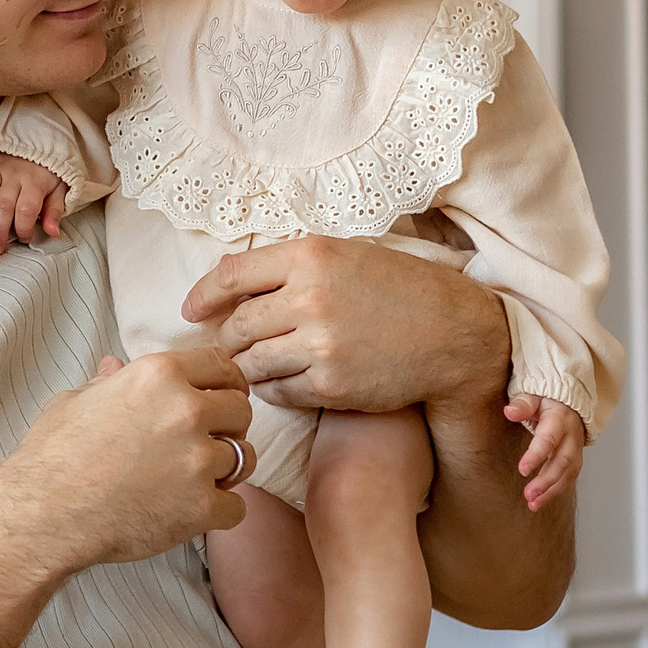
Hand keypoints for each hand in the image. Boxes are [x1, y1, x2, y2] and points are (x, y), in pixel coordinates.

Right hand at [0, 154, 68, 254]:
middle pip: (3, 205)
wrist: (38, 143)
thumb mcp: (59, 190)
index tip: (24, 239)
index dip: (23, 229)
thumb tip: (52, 233)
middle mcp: (13, 176)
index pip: (27, 209)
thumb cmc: (47, 173)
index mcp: (34, 183)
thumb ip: (54, 211)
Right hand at [0, 349, 254, 578]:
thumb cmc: (51, 457)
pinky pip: (236, 507)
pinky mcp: (203, 506)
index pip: (221, 365)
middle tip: (200, 444)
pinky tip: (189, 511)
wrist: (43, 514)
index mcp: (157, 375)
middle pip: (241, 410)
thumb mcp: (73, 402)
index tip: (217, 398)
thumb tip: (114, 366)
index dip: (222, 382)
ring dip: (223, 470)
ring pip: (243, 458)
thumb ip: (107, 383)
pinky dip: (217, 512)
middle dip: (226, 426)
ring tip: (190, 480)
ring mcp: (198, 460)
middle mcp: (186, 410)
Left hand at [180, 237, 508, 413]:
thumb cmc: (400, 290)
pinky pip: (278, 392)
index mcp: (310, 257)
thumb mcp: (347, 255)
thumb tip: (233, 284)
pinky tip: (283, 382)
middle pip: (236, 326)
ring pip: (251, 363)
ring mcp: (319, 345)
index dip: (202, 295)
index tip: (190, 311)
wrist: (457, 335)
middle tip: (230, 346)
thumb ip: (292, 266)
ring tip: (253, 367)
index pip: (230, 275)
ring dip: (246, 368)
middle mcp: (309, 298)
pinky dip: (273, 390)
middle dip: (228, 339)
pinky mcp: (331, 385)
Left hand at [505, 394, 585, 510]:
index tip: (523, 469)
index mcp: (559, 419)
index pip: (549, 439)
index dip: (537, 455)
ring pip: (568, 473)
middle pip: (562, 461)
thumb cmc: (546, 399)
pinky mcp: (575, 458)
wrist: (568, 402)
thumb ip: (522, 404)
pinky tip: (541, 500)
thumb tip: (510, 412)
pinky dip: (556, 490)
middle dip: (546, 480)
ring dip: (552, 491)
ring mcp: (575, 448)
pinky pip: (569, 477)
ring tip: (533, 504)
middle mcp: (571, 436)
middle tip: (529, 495)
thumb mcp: (533, 394)